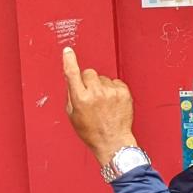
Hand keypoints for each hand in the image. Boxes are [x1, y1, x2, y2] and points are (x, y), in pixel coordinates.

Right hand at [61, 47, 136, 166]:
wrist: (113, 141)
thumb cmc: (91, 131)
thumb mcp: (73, 115)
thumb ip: (71, 95)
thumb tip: (72, 79)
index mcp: (81, 99)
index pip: (72, 74)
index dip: (69, 60)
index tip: (68, 51)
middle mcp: (96, 93)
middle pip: (89, 72)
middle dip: (87, 80)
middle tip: (90, 94)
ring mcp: (111, 92)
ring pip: (103, 78)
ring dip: (101, 86)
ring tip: (103, 103)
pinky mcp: (124, 93)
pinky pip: (115, 82)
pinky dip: (113, 89)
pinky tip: (112, 102)